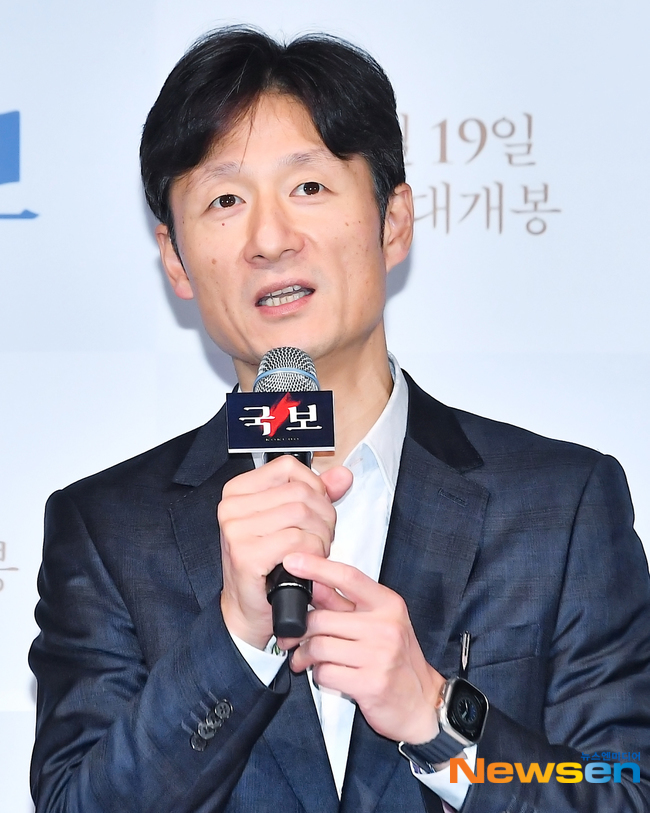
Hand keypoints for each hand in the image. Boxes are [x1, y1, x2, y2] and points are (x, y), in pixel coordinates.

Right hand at [218, 456, 351, 648]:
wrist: (249, 609)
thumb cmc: (268, 565)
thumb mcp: (290, 521)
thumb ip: (316, 495)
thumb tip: (342, 475)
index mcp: (238, 491)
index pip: (288, 467)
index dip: (314, 485)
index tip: (316, 507)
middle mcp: (231, 507)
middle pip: (299, 492)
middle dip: (323, 516)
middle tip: (322, 537)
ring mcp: (236, 530)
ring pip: (302, 514)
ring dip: (321, 537)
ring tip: (315, 552)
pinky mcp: (246, 555)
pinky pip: (298, 541)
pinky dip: (313, 552)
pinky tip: (307, 563)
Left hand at [280, 553, 445, 744]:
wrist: (421, 702)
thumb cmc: (397, 659)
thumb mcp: (378, 623)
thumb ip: (345, 603)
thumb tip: (315, 583)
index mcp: (388, 605)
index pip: (348, 577)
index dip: (317, 567)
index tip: (293, 560)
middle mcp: (386, 627)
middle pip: (322, 618)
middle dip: (300, 631)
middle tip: (293, 639)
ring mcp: (380, 656)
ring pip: (319, 647)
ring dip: (305, 656)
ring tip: (306, 660)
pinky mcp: (371, 684)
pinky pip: (325, 673)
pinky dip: (319, 675)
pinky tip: (328, 674)